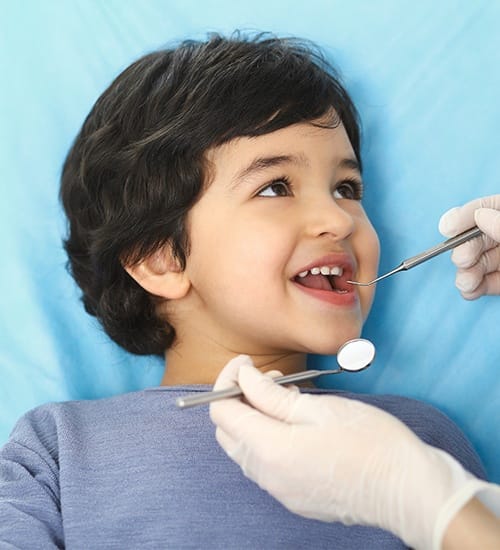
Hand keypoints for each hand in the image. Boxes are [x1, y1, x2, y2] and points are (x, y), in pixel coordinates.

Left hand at [210, 356, 484, 549]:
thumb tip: (243, 378)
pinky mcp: (295, 497)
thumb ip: (272, 395)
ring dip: (253, 419)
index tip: (246, 363)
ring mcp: (280, 491)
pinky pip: (264, 465)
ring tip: (285, 397)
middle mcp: (268, 476)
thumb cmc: (372, 442)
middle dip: (237, 399)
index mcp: (270, 450)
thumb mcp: (319, 408)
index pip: (221, 412)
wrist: (409, 492)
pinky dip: (267, 439)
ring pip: (245, 449)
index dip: (227, 381)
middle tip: (268, 379)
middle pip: (228, 432)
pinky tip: (295, 424)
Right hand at [439, 195, 499, 298]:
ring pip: (482, 262)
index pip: (487, 207)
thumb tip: (480, 215)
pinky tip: (469, 291)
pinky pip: (490, 283)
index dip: (465, 216)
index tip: (447, 228)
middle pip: (480, 237)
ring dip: (468, 272)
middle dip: (465, 249)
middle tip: (460, 259)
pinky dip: (477, 288)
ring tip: (465, 282)